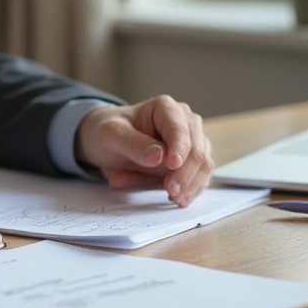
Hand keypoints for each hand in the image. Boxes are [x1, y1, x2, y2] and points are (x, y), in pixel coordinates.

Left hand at [75, 96, 212, 206]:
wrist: (105, 142)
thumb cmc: (108, 132)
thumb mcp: (111, 136)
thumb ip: (133, 144)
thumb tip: (160, 156)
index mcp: (165, 108)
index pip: (181, 130)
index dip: (180, 149)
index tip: (172, 166)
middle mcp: (184, 121)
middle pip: (198, 150)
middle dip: (186, 174)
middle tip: (171, 192)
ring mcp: (190, 142)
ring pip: (203, 167)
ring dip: (187, 185)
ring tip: (169, 197)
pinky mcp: (190, 162)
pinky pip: (198, 179)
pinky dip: (188, 191)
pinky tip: (174, 199)